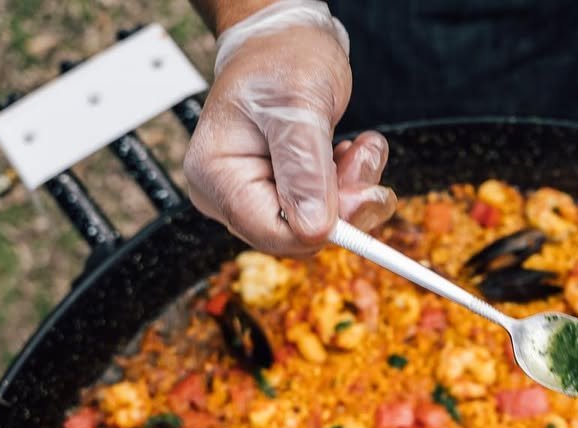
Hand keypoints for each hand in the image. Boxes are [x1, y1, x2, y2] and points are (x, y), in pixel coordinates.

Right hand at [184, 1, 396, 256]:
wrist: (287, 41)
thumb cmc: (282, 60)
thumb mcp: (297, 106)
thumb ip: (305, 169)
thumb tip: (314, 229)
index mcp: (217, 176)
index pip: (272, 233)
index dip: (322, 226)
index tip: (360, 194)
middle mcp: (231, 195)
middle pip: (299, 236)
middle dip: (343, 203)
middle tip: (357, 156)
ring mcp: (258, 197)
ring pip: (321, 227)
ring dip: (354, 189)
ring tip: (356, 147)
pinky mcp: (285, 195)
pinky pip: (330, 213)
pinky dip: (353, 185)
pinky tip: (350, 151)